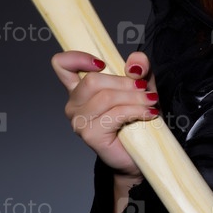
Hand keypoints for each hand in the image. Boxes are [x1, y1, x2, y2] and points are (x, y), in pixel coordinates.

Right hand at [52, 50, 158, 194]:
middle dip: (125, 82)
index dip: (77, 58)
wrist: (139, 154)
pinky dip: (136, 110)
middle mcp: (74, 104)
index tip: (101, 63)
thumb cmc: (137, 118)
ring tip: (150, 102)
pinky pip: (115, 114)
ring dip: (135, 98)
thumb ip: (139, 68)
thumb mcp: (141, 85)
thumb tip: (135, 63)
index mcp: (80, 88)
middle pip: (92, 80)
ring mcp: (79, 121)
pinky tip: (148, 114)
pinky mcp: (90, 135)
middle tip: (145, 90)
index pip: (62, 65)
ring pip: (106, 97)